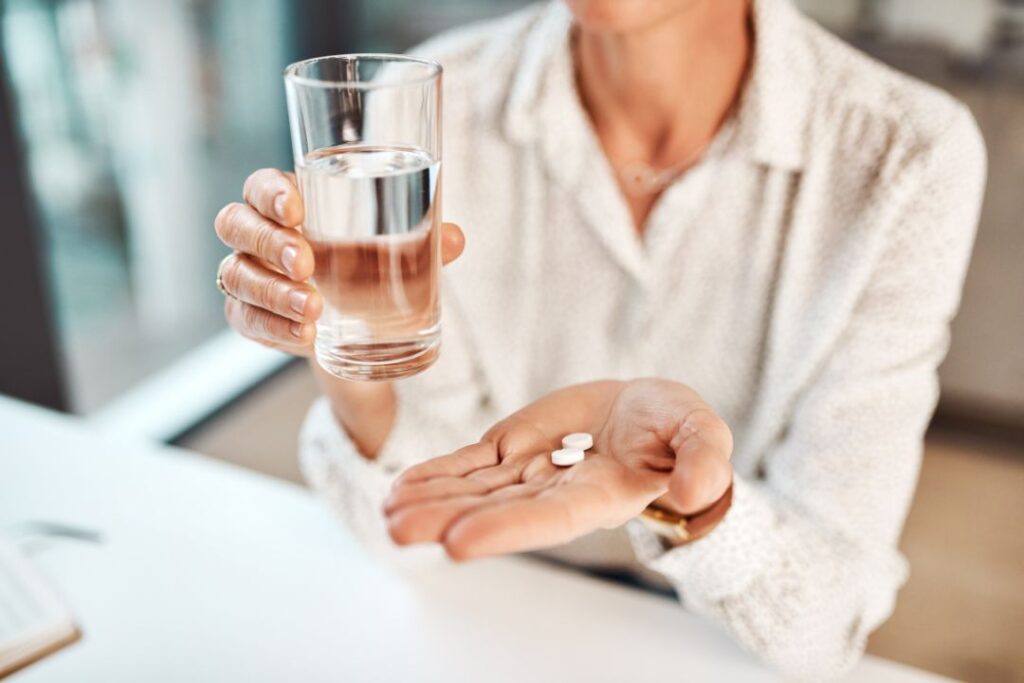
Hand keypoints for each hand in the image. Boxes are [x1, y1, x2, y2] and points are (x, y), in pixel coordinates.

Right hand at [214, 168, 464, 355]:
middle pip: (235, 224)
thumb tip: (455, 238)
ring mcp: (248, 276)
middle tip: (307, 263)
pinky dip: (274, 327)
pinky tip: (304, 334)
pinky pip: (246, 319)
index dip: (269, 193)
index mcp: (287, 205)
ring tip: (314, 308)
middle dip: (269, 243)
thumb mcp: (393, 254)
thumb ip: (421, 243)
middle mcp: (257, 235)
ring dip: (274, 292)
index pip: (259, 186)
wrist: (355, 328)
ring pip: (237, 275)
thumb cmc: (366, 267)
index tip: (297, 209)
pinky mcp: (249, 316)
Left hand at [384, 379, 732, 559]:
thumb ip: (703, 462)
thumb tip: (691, 494)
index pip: (550, 518)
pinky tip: (400, 486)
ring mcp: (527, 470)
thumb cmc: (679, 431)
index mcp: (600, 496)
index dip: (507, 529)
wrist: (648, 413)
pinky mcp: (510, 447)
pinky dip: (436, 473)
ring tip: (388, 509)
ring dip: (429, 499)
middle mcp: (554, 492)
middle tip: (399, 528)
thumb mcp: (704, 436)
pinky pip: (468, 463)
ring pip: (472, 489)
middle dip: (447, 519)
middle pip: (496, 509)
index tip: (458, 543)